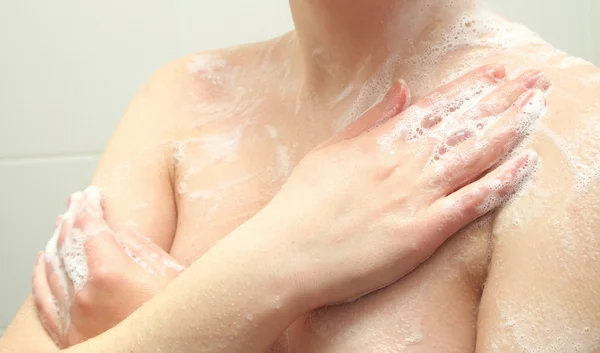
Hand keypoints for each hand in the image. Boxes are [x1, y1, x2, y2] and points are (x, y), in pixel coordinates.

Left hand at [32, 186, 183, 347]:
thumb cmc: (176, 319)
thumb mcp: (173, 275)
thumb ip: (144, 248)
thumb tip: (122, 234)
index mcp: (110, 272)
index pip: (90, 227)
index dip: (88, 207)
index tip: (90, 195)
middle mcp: (85, 293)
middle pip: (68, 245)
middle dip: (71, 219)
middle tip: (75, 203)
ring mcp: (73, 316)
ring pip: (52, 269)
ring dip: (55, 242)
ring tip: (60, 225)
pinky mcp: (69, 337)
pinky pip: (43, 302)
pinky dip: (40, 277)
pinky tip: (42, 264)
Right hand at [252, 65, 547, 308]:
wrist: (288, 253)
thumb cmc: (302, 205)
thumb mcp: (330, 151)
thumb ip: (369, 120)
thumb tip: (399, 90)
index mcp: (379, 143)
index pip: (434, 108)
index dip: (468, 88)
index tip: (494, 74)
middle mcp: (403, 164)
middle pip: (463, 125)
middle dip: (503, 99)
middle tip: (533, 81)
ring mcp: (416, 196)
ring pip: (474, 155)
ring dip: (511, 128)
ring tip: (538, 107)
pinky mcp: (423, 232)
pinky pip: (471, 203)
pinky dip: (502, 181)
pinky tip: (526, 162)